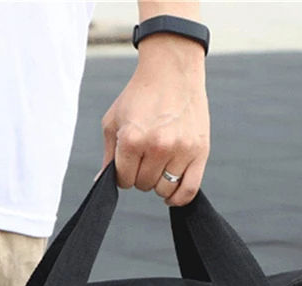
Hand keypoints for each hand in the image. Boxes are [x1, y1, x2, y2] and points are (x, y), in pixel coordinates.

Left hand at [100, 33, 209, 205]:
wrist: (172, 70)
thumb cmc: (140, 95)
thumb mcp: (114, 120)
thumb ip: (109, 155)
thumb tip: (101, 183)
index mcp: (133, 139)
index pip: (124, 180)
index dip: (123, 174)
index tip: (128, 162)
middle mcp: (157, 146)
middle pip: (143, 185)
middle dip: (140, 175)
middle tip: (145, 156)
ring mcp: (180, 150)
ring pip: (164, 189)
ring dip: (158, 183)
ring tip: (159, 165)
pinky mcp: (200, 152)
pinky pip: (189, 190)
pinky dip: (178, 198)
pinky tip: (171, 194)